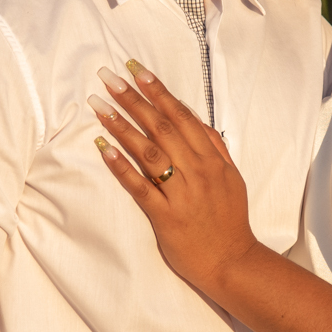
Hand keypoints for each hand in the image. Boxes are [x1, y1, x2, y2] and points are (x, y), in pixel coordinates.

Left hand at [89, 60, 258, 290]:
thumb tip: (199, 123)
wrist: (232, 261)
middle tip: (110, 77)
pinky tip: (103, 148)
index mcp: (213, 159)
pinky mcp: (166, 216)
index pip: (183, 116)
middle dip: (134, 99)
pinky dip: (122, 166)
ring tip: (99, 104)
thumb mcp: (232, 178)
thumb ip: (216, 149)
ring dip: (123, 125)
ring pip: (150, 151)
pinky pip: (140, 187)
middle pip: (163, 127)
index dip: (159, 92)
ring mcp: (182, 193)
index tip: (138, 71)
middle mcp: (198, 171)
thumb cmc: (229, 220)